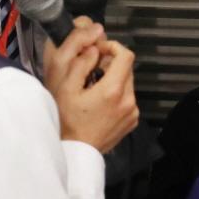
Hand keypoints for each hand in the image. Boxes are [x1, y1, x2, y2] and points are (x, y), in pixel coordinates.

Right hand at [46, 16, 137, 153]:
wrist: (76, 151)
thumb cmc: (67, 121)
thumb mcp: (66, 88)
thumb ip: (81, 64)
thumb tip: (94, 50)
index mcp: (113, 90)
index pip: (126, 56)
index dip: (113, 47)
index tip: (99, 50)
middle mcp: (129, 100)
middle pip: (128, 69)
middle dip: (112, 63)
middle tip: (93, 68)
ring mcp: (133, 112)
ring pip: (129, 83)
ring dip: (115, 79)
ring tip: (94, 87)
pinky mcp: (133, 121)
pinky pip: (129, 99)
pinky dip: (118, 94)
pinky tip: (101, 103)